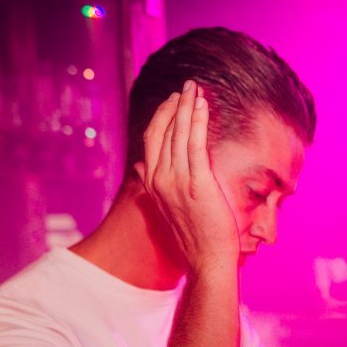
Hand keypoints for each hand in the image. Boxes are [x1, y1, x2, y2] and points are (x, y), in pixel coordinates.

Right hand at [136, 80, 239, 268]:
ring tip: (195, 89)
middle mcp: (160, 179)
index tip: (174, 101)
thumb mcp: (167, 207)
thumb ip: (154, 184)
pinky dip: (198, 121)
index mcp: (152, 183)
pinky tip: (202, 105)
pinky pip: (196, 144)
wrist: (206, 259)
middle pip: (163, 132)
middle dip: (175, 106)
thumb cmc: (194, 236)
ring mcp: (177, 181)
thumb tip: (139, 167)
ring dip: (187, 107)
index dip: (162, 117)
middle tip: (187, 87)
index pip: (152, 140)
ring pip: (179, 134)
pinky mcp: (198, 183)